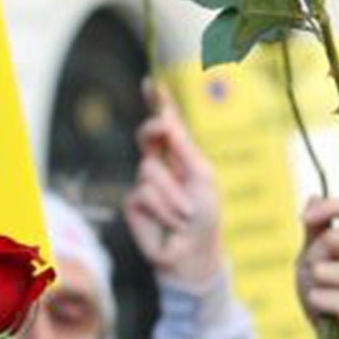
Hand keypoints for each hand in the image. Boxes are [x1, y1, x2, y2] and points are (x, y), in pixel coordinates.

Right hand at [123, 92, 225, 289]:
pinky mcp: (133, 204)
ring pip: (150, 170)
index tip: (151, 83)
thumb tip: (167, 120)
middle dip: (154, 130)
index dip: (158, 104)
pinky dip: (163, 208)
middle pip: (148, 135)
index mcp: (181, 157)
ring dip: (174, 195)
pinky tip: (172, 223)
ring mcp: (145, 183)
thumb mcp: (202, 179)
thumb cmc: (205, 218)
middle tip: (163, 125)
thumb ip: (184, 149)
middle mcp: (162, 166)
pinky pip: (144, 193)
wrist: (193, 255)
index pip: (168, 126)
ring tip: (186, 214)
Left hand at [297, 196, 338, 338]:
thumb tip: (313, 196)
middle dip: (313, 257)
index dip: (332, 206)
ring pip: (326, 269)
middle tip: (316, 277)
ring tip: (324, 296)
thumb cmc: (325, 295)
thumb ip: (313, 229)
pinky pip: (326, 295)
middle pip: (334, 238)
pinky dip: (317, 303)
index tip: (304, 220)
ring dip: (313, 284)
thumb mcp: (311, 257)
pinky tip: (327, 312)